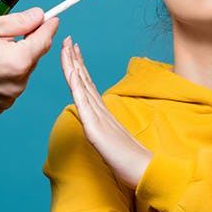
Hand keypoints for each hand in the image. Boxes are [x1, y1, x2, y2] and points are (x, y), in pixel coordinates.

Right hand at [0, 7, 58, 114]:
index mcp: (17, 61)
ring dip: (12, 62)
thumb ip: (18, 22)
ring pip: (20, 73)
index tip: (52, 19)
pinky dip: (2, 78)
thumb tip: (38, 17)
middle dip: (25, 44)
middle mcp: (16, 84)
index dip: (48, 27)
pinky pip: (8, 87)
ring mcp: (7, 99)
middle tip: (4, 35)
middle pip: (32, 58)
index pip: (43, 41)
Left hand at [60, 36, 151, 186]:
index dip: (79, 67)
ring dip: (73, 64)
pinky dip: (77, 85)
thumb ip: (104, 132)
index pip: (87, 85)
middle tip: (67, 39)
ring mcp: (99, 117)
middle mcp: (101, 111)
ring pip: (82, 86)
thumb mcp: (111, 143)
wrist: (144, 171)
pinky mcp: (96, 128)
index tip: (73, 50)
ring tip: (67, 46)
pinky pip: (84, 103)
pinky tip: (73, 71)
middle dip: (74, 58)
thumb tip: (97, 128)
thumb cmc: (131, 161)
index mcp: (103, 114)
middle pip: (84, 80)